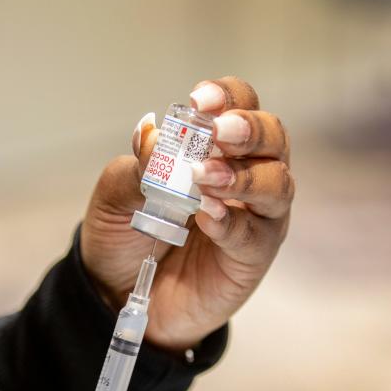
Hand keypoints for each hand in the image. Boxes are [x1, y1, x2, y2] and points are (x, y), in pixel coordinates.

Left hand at [81, 76, 293, 350]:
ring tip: (206, 179)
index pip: (239, 107)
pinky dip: (232, 221)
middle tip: (219, 132)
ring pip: (276, 184)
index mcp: (216, 148)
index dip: (227, 97)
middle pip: (272, 137)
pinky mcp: (251, 256)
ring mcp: (255, 217)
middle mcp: (246, 175)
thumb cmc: (124, 236)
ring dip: (244, 177)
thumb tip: (151, 135)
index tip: (199, 100)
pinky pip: (255, 234)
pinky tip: (207, 216)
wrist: (114, 294)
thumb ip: (137, 167)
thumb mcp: (116, 198)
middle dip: (249, 129)